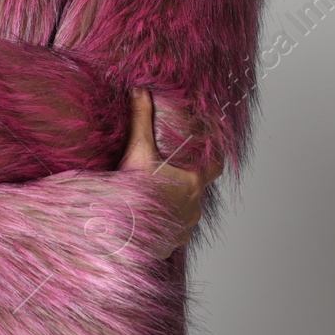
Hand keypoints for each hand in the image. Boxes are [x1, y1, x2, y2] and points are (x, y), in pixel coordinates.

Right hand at [118, 87, 222, 258]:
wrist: (119, 230)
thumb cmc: (132, 192)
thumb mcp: (137, 151)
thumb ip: (141, 120)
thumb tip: (140, 90)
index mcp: (192, 183)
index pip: (215, 167)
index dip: (213, 159)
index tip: (207, 153)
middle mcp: (194, 207)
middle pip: (197, 191)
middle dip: (185, 183)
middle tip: (168, 174)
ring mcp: (184, 228)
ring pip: (186, 213)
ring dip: (175, 206)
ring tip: (156, 198)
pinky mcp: (171, 244)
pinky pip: (173, 232)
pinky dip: (165, 225)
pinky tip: (149, 219)